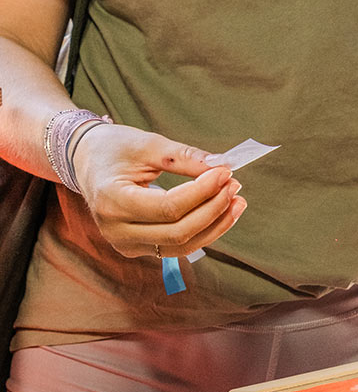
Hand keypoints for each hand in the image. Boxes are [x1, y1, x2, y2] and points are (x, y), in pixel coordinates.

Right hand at [72, 123, 246, 259]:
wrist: (86, 160)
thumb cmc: (115, 148)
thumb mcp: (149, 144)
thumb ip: (186, 157)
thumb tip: (223, 167)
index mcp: (111, 200)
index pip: (168, 207)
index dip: (202, 192)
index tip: (226, 172)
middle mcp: (115, 230)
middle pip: (177, 232)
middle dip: (213, 210)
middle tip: (234, 184)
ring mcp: (124, 244)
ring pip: (180, 245)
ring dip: (214, 225)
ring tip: (237, 201)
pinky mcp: (136, 247)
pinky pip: (175, 246)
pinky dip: (202, 231)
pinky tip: (221, 212)